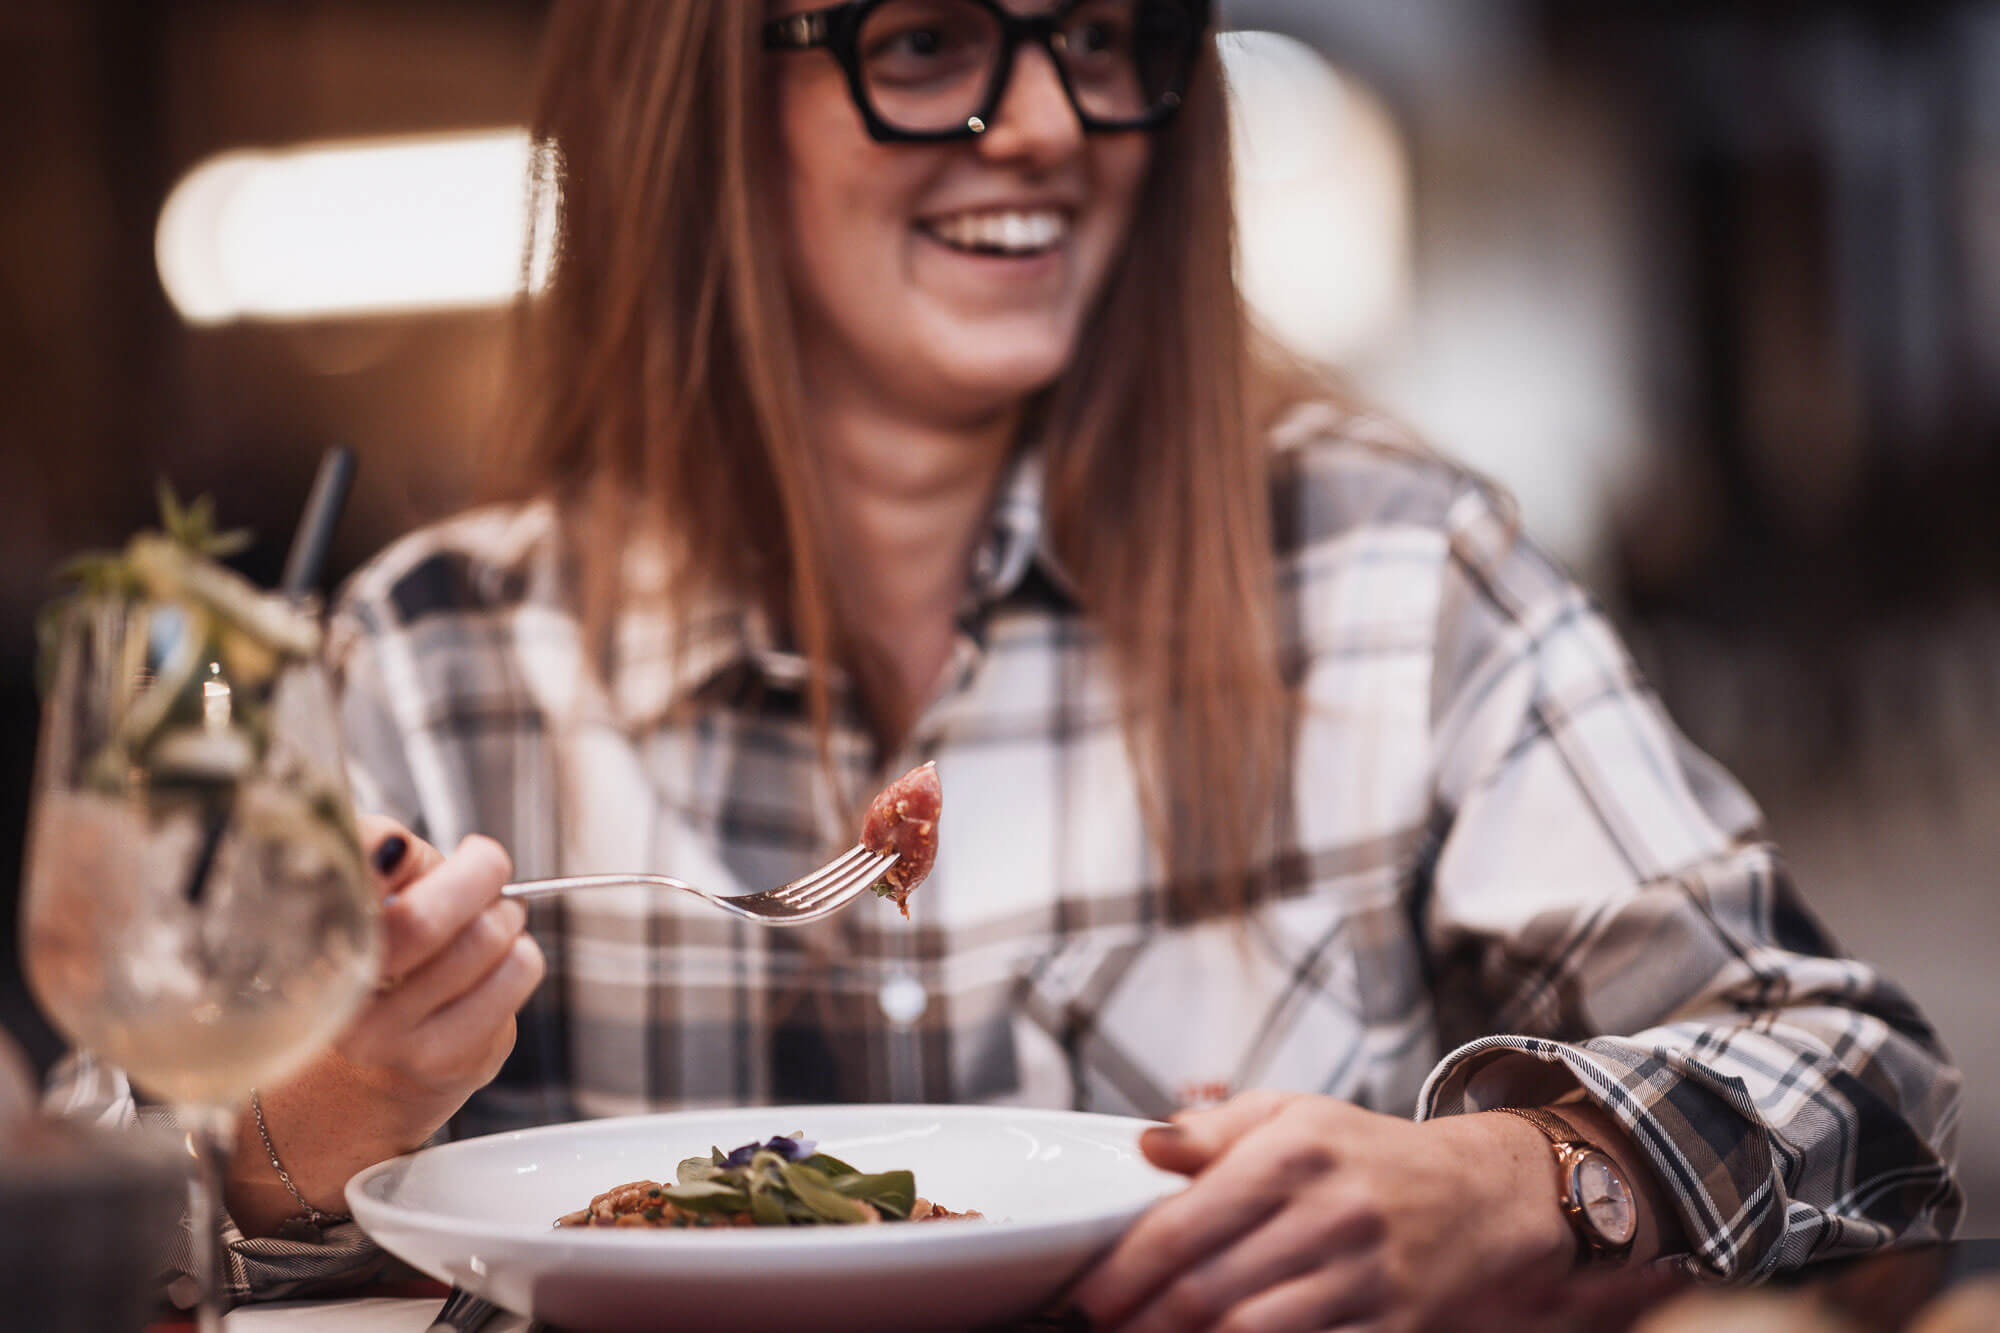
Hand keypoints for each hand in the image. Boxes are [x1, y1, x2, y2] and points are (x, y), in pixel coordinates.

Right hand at [226, 818, 544, 1235]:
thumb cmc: (390, 961)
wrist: (379, 1072)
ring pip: (483, 939)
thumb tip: (390, 846)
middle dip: (476, 876)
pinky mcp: (445, 1057)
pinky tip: (496, 966)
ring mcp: (387, 1035)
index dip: (375, 854)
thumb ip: (382, 857)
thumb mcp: (376, 897)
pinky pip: (516, 973)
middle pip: (423, 920)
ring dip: (506, 916)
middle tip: (482, 870)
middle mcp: (337, 994)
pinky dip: (521, 954)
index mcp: (307, 939)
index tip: (402, 851)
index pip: (337, 886)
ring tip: (490, 923)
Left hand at [1067, 1091, 1574, 1332]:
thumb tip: (1144, 1145)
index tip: (1088, 1294)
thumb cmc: (1364, 1157)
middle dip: (1142, 1321)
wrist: (1476, 1199)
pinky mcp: (1390, 1328)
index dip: (1125, 1270)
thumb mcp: (1291, 1116)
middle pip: (1207, 1291)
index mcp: (1295, 1153)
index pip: (1186, 1223)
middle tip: (1107, 1328)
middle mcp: (1331, 1215)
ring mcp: (1365, 1278)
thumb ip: (1211, 1131)